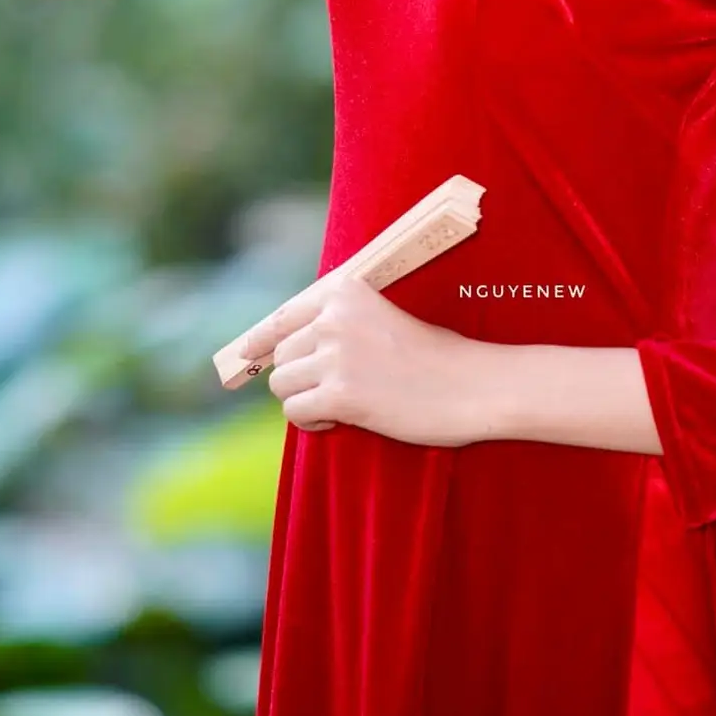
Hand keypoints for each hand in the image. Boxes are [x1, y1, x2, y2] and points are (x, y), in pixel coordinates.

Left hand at [238, 270, 480, 447]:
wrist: (473, 384)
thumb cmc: (432, 355)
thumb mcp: (380, 318)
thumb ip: (336, 324)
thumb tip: (277, 347)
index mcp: (343, 292)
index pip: (282, 317)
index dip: (258, 340)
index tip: (243, 355)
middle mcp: (333, 317)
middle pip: (280, 355)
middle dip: (300, 377)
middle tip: (336, 389)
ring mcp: (335, 355)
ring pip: (282, 385)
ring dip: (306, 400)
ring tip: (343, 403)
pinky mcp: (341, 394)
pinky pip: (296, 413)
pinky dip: (314, 423)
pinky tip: (342, 420)